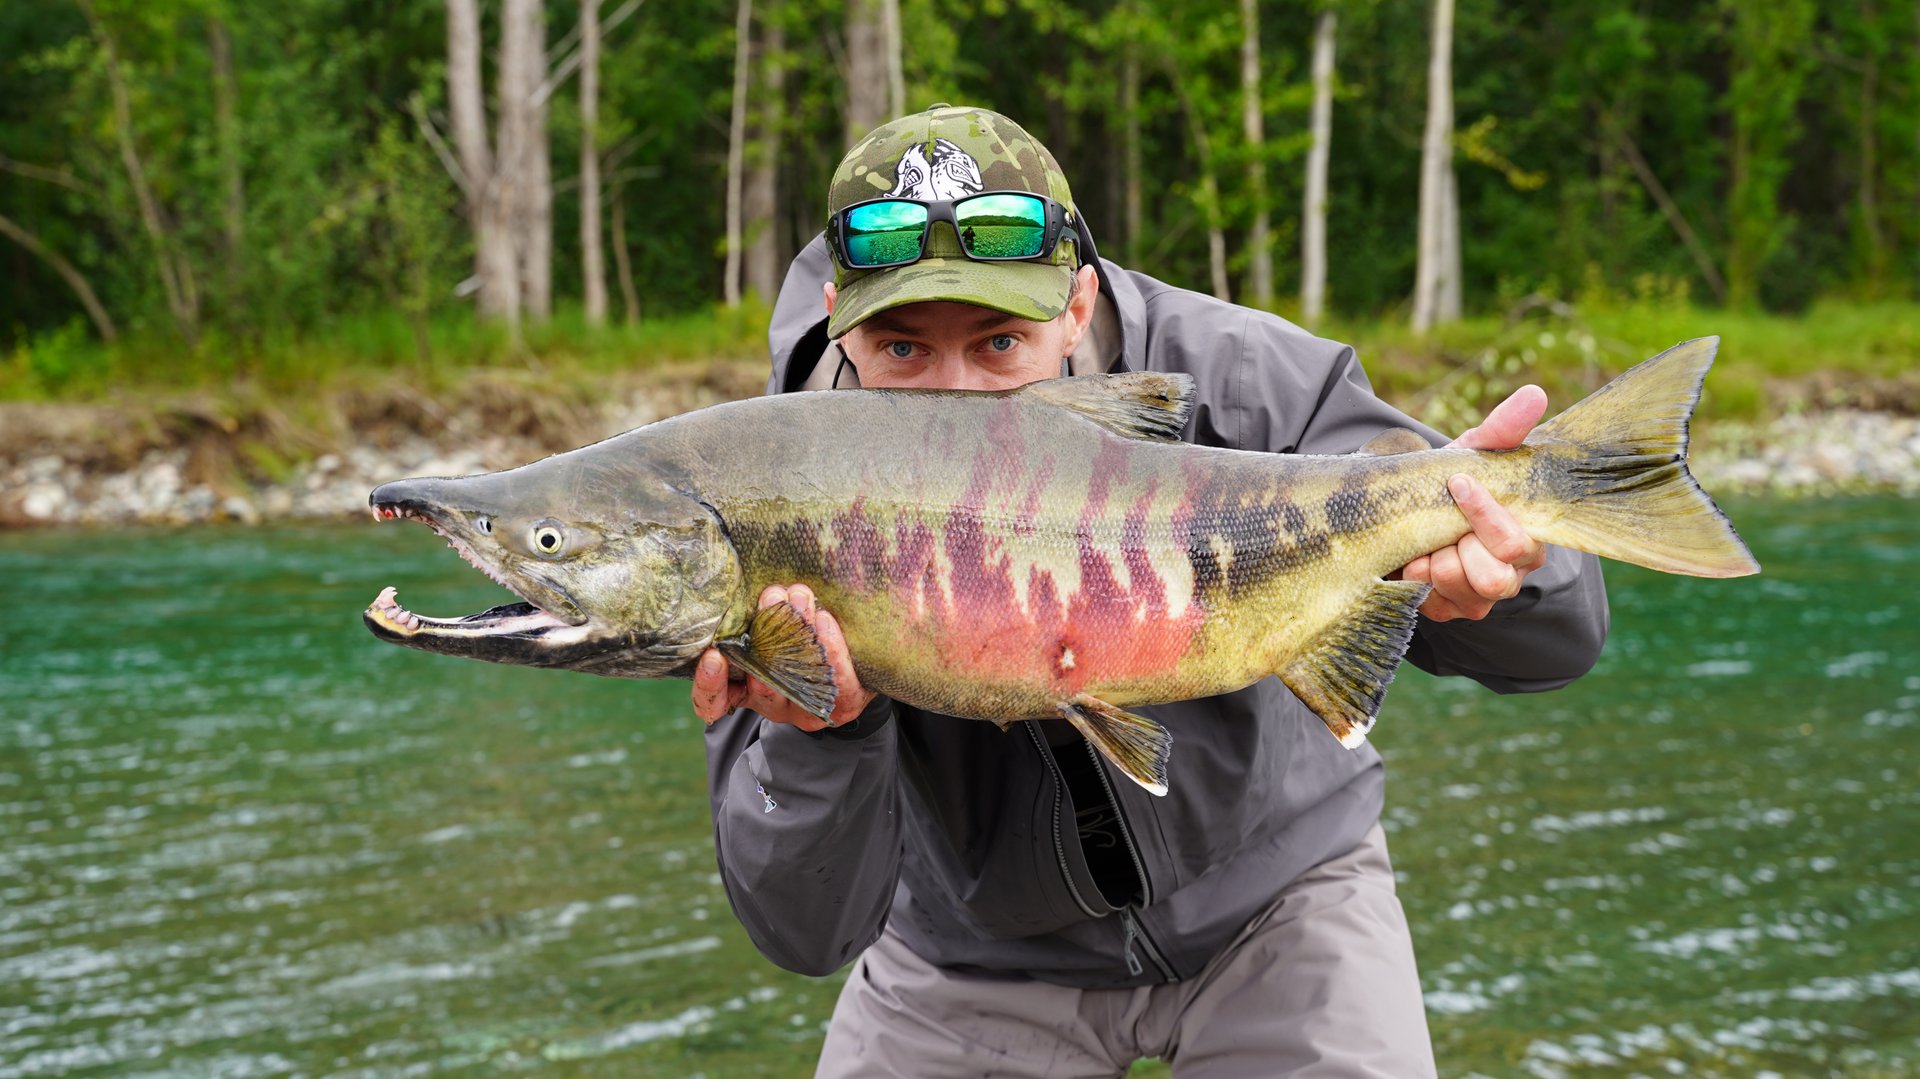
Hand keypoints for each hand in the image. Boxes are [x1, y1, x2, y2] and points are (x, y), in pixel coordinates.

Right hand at [691, 583, 876, 728]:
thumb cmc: (797, 635)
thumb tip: (749, 579)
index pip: (717, 700)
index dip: (709, 684)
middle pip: (761, 684)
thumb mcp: (768, 626)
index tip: (713, 655)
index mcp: (745, 689)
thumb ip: (753, 615)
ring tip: (799, 597)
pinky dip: (832, 650)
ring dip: (798, 635)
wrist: (856, 662)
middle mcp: (773, 703)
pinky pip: (839, 684)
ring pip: (800, 680)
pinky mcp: (844, 703)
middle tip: (771, 596)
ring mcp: (808, 707)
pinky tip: (824, 620)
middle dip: (765, 636)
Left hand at [1400, 386, 1549, 621]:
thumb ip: (1502, 429)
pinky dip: (1417, 577)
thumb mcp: (1472, 453)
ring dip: (1434, 560)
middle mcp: (1512, 573)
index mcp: (1530, 536)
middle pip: (1493, 577)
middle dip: (1459, 546)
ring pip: (1459, 587)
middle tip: (1443, 522)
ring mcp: (1481, 597)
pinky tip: (1416, 558)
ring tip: (1428, 539)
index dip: (1485, 515)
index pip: (1518, 543)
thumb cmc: (1451, 482)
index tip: (1457, 482)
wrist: (1408, 508)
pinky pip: (1433, 603)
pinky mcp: (1450, 611)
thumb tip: (1535, 393)